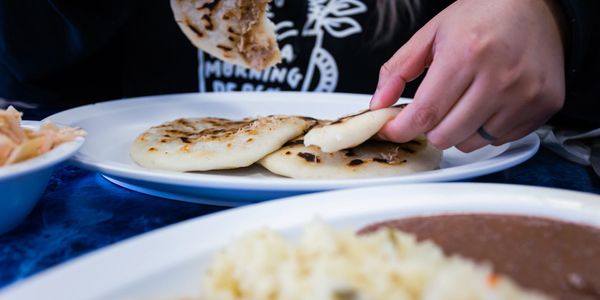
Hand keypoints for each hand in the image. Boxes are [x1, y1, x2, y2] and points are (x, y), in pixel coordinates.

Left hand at [370, 0, 564, 151]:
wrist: (536, 7)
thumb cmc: (483, 16)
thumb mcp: (431, 33)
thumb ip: (398, 70)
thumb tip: (378, 104)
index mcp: (465, 54)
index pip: (425, 113)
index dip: (402, 129)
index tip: (392, 129)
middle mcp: (498, 77)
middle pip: (445, 135)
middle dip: (429, 127)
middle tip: (433, 108)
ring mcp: (524, 95)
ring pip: (471, 143)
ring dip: (458, 130)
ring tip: (464, 101)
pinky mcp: (543, 106)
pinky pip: (499, 140)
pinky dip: (485, 129)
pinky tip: (488, 103)